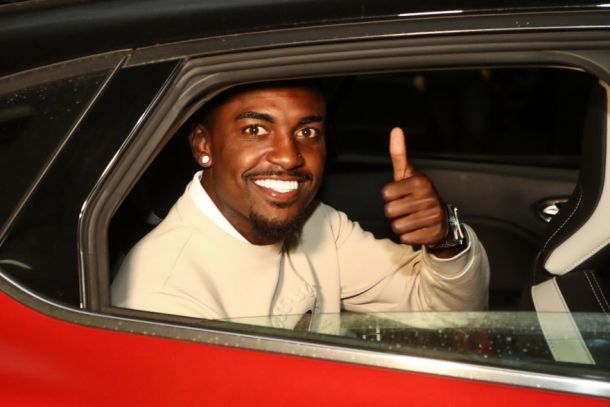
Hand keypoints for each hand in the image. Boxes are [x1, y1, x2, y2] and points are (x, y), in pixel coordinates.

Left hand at [381, 127, 445, 245]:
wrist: (441, 218)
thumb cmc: (417, 194)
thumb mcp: (408, 174)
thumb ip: (399, 154)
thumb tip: (396, 130)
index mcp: (419, 182)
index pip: (385, 193)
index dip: (390, 196)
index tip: (401, 194)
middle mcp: (428, 197)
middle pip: (389, 211)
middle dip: (394, 212)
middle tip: (406, 208)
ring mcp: (432, 216)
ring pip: (396, 226)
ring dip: (400, 225)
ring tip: (412, 218)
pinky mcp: (432, 233)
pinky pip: (406, 238)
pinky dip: (408, 236)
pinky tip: (418, 229)